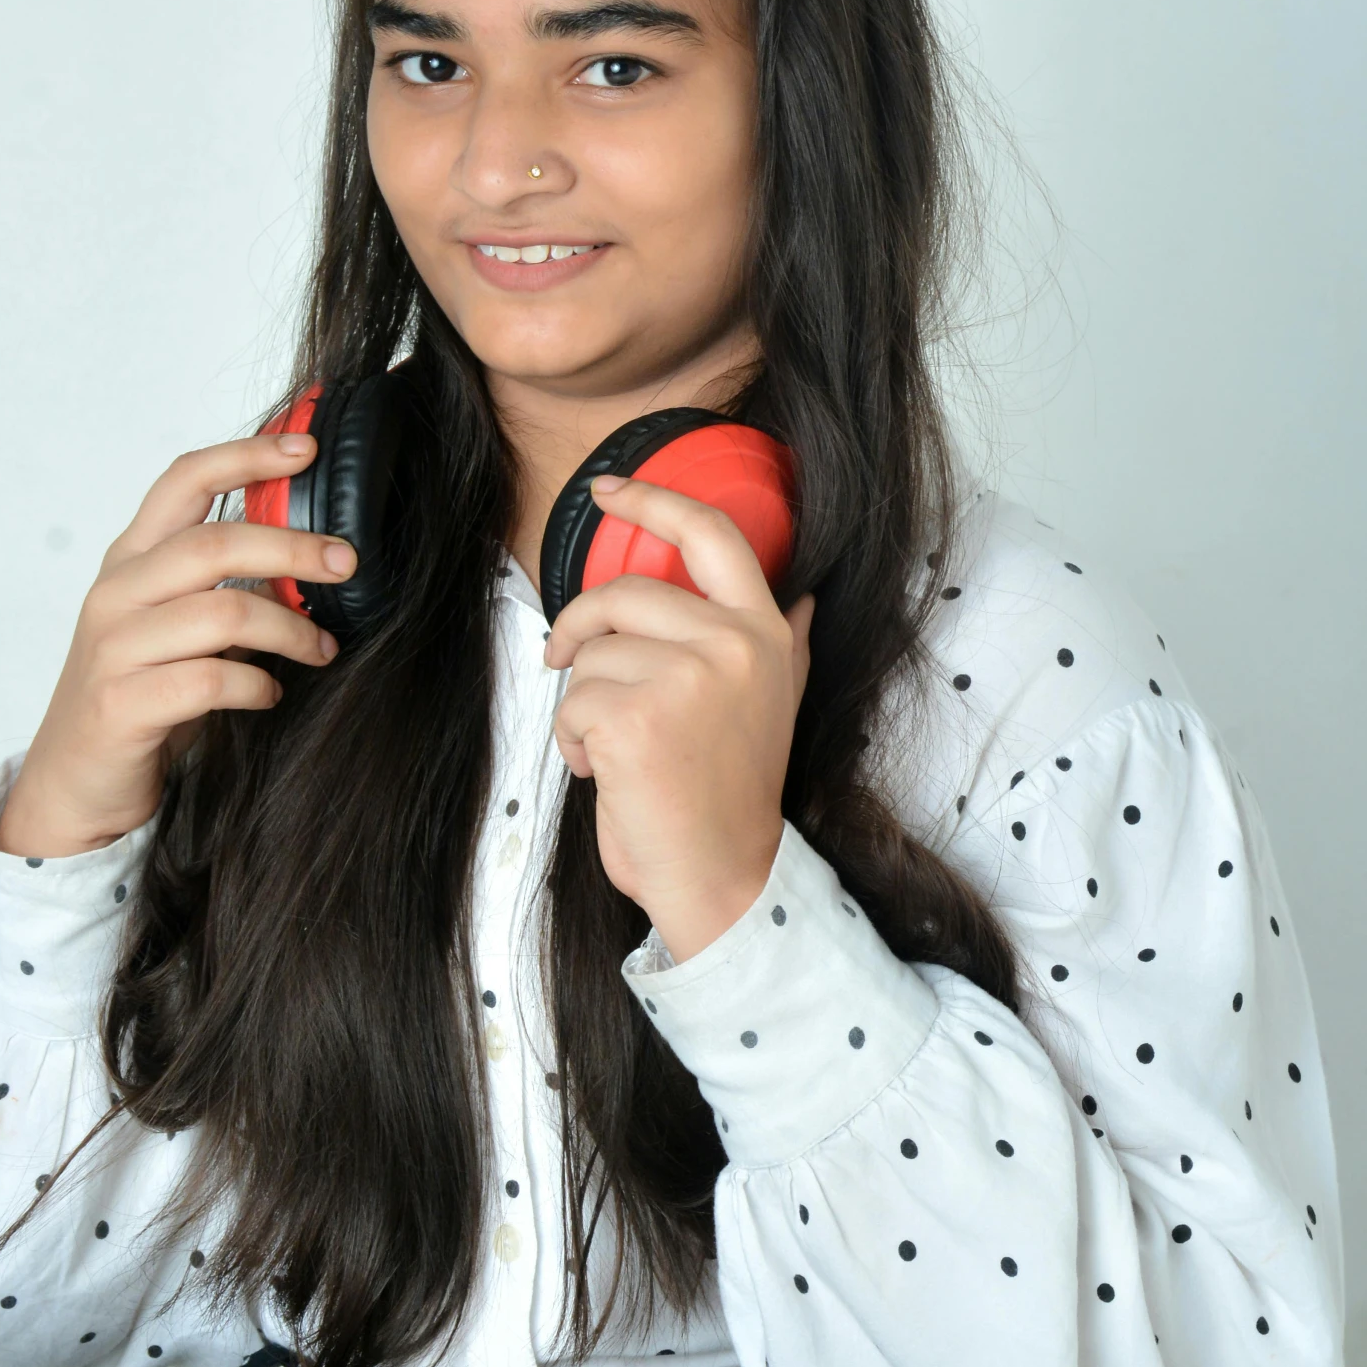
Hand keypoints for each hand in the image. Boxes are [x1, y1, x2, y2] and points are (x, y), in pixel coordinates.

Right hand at [0, 434, 355, 859]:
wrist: (73, 782)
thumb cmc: (140, 696)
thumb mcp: (178, 628)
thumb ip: (224, 588)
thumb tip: (312, 562)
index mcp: (131, 561)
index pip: (183, 480)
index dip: (245, 456)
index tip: (306, 449)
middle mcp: (116, 593)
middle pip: (215, 543)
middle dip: (293, 548)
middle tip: (346, 563)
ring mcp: (113, 647)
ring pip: (222, 612)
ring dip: (289, 629)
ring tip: (321, 648)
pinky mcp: (121, 704)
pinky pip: (209, 680)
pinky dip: (256, 685)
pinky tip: (269, 693)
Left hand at [544, 475, 813, 961]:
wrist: (726, 877)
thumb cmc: (730, 794)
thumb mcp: (774, 705)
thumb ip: (782, 643)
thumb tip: (802, 596)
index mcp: (766, 631)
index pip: (712, 534)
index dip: (652, 499)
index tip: (606, 488)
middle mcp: (735, 645)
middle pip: (624, 593)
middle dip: (580, 630)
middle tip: (565, 661)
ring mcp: (688, 679)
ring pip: (591, 655)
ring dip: (582, 706)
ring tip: (617, 749)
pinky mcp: (637, 718)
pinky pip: (571, 703)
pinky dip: (571, 743)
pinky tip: (605, 773)